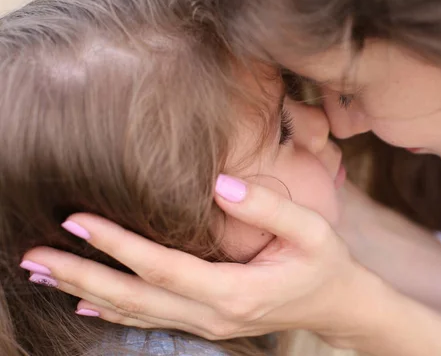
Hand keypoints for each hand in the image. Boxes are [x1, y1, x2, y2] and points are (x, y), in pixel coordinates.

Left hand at [22, 176, 368, 343]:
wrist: (338, 305)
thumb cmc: (326, 264)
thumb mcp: (311, 230)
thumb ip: (267, 207)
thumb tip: (218, 184)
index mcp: (235, 291)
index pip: (162, 267)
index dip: (118, 245)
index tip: (78, 221)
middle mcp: (213, 313)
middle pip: (134, 297)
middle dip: (81, 274)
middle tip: (33, 256)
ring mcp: (208, 323)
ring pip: (135, 312)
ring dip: (86, 291)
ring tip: (43, 275)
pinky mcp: (207, 320)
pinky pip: (150, 318)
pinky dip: (112, 310)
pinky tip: (86, 301)